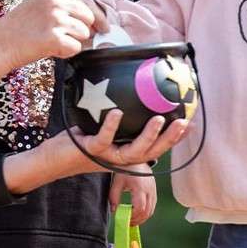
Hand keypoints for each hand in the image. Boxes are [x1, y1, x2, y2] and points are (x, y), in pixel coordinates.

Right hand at [0, 0, 94, 71]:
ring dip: (73, 41)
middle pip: (89, 16)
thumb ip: (63, 6)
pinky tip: (51, 49)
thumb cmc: (18, 28)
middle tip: (70, 38)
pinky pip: (75, 48)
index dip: (94, 16)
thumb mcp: (39, 5)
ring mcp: (55, 19)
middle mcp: (55, 1)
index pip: (86, 1)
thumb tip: (94, 19)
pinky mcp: (54, 38)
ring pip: (84, 33)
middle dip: (84, 30)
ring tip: (53, 42)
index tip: (101, 26)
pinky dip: (67, 53)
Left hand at [56, 111, 187, 176]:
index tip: (191, 125)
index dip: (174, 139)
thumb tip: (133, 89)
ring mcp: (106, 156)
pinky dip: (111, 126)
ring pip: (133, 152)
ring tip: (159, 120)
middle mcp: (120, 158)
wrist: (55, 157)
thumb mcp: (105, 127)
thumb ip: (120, 115)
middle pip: (151, 152)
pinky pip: (103, 139)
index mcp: (127, 153)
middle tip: (183, 123)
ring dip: (148, 136)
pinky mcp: (89, 150)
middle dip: (170, 139)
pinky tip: (117, 113)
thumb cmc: (82, 139)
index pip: (156, 148)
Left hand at [109, 170, 156, 225]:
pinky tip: (138, 213)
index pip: (140, 207)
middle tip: (129, 223)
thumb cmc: (125, 170)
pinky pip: (153, 205)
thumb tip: (114, 211)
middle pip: (147, 211)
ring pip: (151, 210)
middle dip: (138, 220)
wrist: (135, 160)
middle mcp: (149, 189)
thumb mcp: (116, 182)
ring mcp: (153, 190)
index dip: (133, 216)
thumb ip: (114, 197)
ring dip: (143, 218)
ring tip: (133, 220)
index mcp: (139, 187)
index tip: (126, 219)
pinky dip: (146, 212)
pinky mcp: (154, 191)